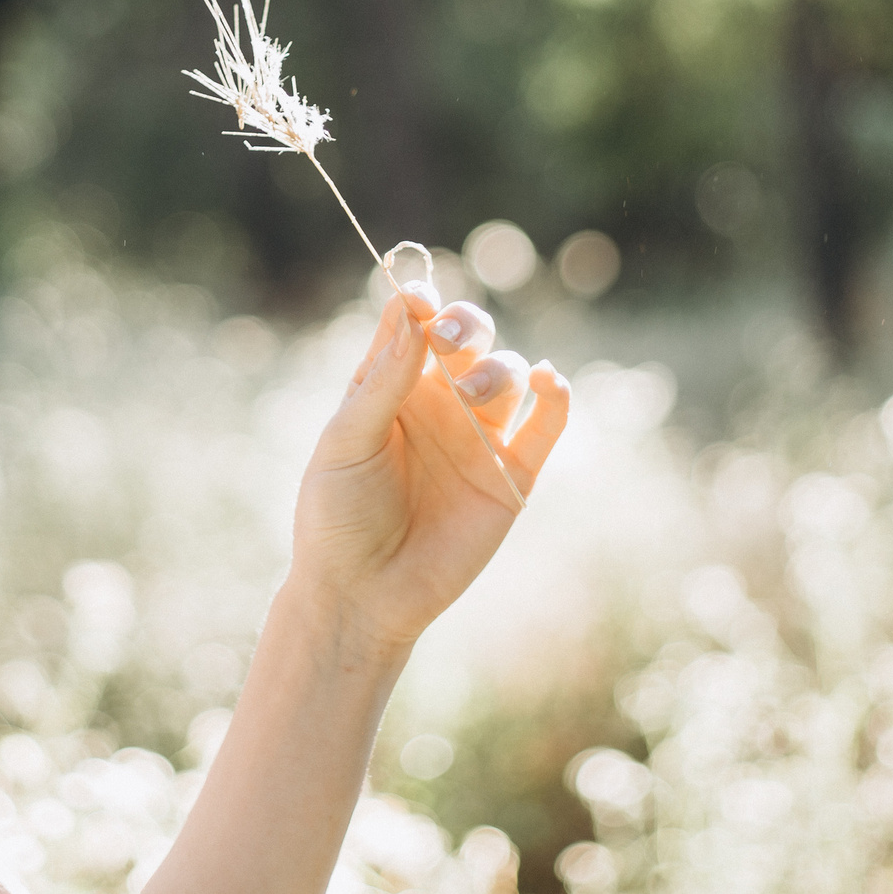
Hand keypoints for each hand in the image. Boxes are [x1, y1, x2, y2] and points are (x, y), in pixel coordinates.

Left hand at [287, 282, 570, 656]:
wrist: (361, 594)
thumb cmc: (337, 515)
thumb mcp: (346, 442)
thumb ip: (384, 381)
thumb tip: (415, 316)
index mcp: (388, 385)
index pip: (412, 324)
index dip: (420, 301)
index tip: (421, 299)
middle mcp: (436, 403)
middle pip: (467, 338)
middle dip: (466, 325)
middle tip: (450, 337)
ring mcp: (476, 437)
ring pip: (506, 375)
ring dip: (496, 370)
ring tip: (470, 395)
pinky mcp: (510, 476)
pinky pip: (544, 426)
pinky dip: (554, 397)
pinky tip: (546, 379)